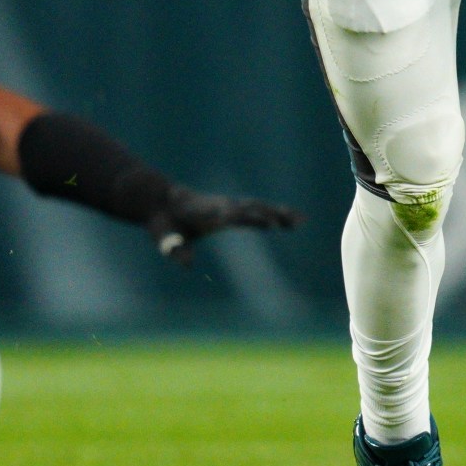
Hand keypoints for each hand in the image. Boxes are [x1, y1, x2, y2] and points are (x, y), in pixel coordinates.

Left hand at [145, 185, 302, 264]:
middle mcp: (221, 205)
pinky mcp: (233, 207)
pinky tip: (294, 220)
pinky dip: (276, 213)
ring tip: (302, 221)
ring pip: (259, 206)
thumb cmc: (163, 224)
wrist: (162, 201)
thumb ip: (174, 249)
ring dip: (279, 213)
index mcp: (207, 213)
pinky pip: (258, 209)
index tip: (269, 224)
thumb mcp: (164, 238)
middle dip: (271, 214)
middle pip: (251, 207)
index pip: (231, 215)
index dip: (249, 218)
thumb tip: (186, 264)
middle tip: (292, 222)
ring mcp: (229, 204)